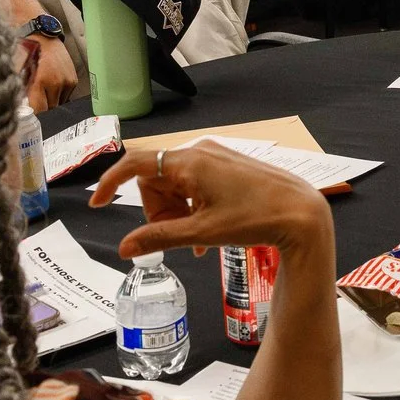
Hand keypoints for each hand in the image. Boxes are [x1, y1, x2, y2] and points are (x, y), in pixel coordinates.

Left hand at [21, 35, 76, 111]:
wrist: (44, 38)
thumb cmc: (29, 54)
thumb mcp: (22, 74)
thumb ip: (25, 93)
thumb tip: (25, 108)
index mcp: (40, 82)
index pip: (40, 110)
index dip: (35, 115)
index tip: (31, 115)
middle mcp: (56, 84)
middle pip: (51, 109)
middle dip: (43, 107)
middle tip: (36, 102)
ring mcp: (66, 82)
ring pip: (59, 103)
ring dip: (52, 101)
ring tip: (45, 91)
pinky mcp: (73, 81)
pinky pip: (66, 96)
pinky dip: (59, 94)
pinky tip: (53, 84)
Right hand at [92, 141, 331, 260]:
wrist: (301, 213)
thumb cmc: (254, 219)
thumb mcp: (202, 232)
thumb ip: (159, 238)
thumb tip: (125, 248)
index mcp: (189, 162)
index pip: (135, 163)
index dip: (111, 182)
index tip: (98, 204)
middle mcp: (199, 151)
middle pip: (156, 179)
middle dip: (157, 210)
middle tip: (175, 237)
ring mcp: (215, 156)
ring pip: (175, 184)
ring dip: (176, 213)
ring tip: (194, 241)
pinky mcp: (228, 165)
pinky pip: (195, 184)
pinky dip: (192, 207)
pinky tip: (204, 235)